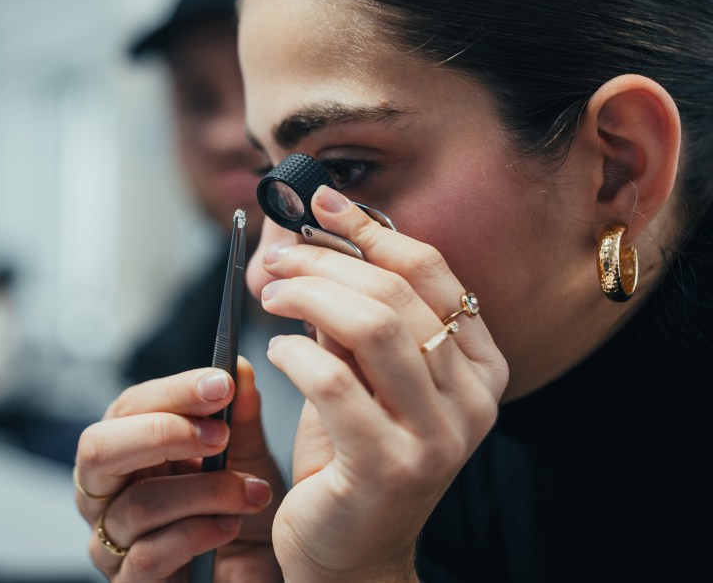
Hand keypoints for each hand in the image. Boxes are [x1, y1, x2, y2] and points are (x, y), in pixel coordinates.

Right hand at [74, 357, 286, 580]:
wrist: (258, 575)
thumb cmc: (242, 515)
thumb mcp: (248, 459)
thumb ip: (240, 416)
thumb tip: (237, 365)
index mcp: (127, 449)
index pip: (129, 407)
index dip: (172, 391)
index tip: (220, 384)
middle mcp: (106, 492)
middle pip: (97, 449)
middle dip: (161, 433)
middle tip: (219, 434)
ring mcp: (109, 542)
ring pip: (138, 505)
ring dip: (205, 493)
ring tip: (251, 493)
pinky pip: (147, 556)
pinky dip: (197, 535)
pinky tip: (230, 527)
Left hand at [259, 185, 508, 582]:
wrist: (351, 552)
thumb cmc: (354, 456)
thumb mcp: (364, 376)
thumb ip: (354, 317)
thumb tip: (317, 240)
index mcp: (482, 368)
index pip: (434, 274)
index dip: (374, 231)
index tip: (323, 204)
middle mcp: (475, 402)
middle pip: (399, 295)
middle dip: (328, 262)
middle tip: (279, 258)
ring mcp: (438, 438)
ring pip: (374, 328)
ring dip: (309, 295)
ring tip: (271, 294)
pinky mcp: (388, 468)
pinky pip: (335, 382)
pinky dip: (296, 352)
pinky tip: (275, 350)